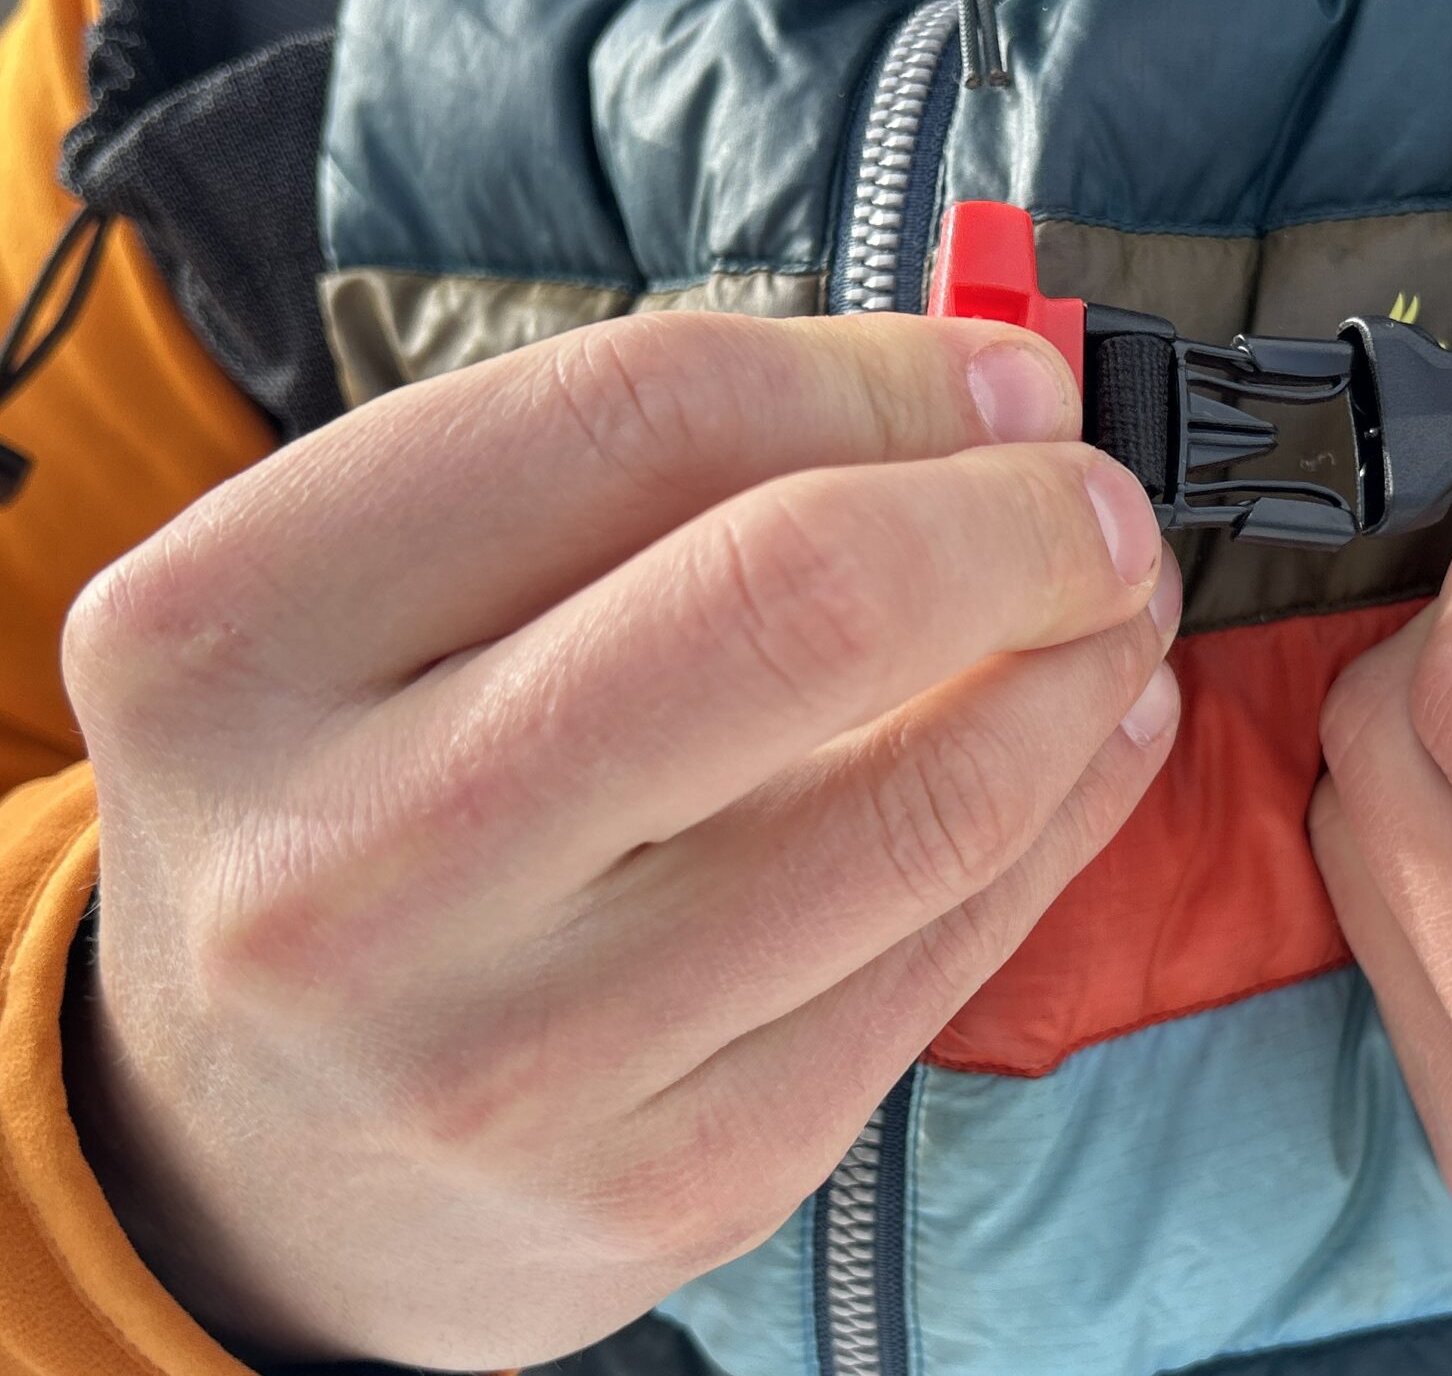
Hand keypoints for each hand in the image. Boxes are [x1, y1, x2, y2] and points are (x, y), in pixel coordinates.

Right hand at [61, 313, 1180, 1368]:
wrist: (230, 1161)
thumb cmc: (343, 806)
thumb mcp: (364, 597)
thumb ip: (629, 470)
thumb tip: (973, 395)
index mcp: (230, 634)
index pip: (641, 417)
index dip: (881, 373)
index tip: (1008, 377)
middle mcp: (347, 862)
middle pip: (797, 602)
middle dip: (1020, 520)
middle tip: (1098, 503)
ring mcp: (509, 1053)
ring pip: (924, 800)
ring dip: (1082, 669)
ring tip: (1115, 611)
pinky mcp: (662, 1184)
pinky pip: (947, 957)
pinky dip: (1068, 813)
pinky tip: (1092, 740)